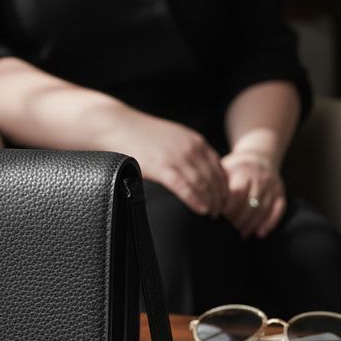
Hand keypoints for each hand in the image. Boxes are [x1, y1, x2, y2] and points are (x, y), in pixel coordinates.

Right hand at [105, 111, 228, 215]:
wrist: (115, 125)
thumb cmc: (140, 135)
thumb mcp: (172, 138)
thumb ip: (186, 152)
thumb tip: (196, 173)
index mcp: (195, 142)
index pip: (219, 169)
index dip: (224, 187)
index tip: (223, 202)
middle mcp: (191, 148)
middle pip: (215, 179)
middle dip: (220, 198)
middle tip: (220, 214)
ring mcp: (177, 157)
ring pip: (203, 184)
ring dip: (211, 202)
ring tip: (212, 215)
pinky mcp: (161, 166)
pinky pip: (185, 187)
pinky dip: (195, 199)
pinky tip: (201, 209)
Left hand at [220, 150, 285, 238]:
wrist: (258, 157)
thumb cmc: (235, 168)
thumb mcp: (224, 169)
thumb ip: (216, 184)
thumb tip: (203, 201)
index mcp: (244, 172)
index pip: (236, 194)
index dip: (227, 209)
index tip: (216, 219)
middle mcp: (260, 179)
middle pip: (250, 205)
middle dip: (237, 221)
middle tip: (226, 233)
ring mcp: (273, 187)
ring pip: (262, 209)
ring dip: (250, 225)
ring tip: (238, 237)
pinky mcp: (281, 194)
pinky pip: (278, 210)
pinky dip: (269, 223)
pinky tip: (259, 234)